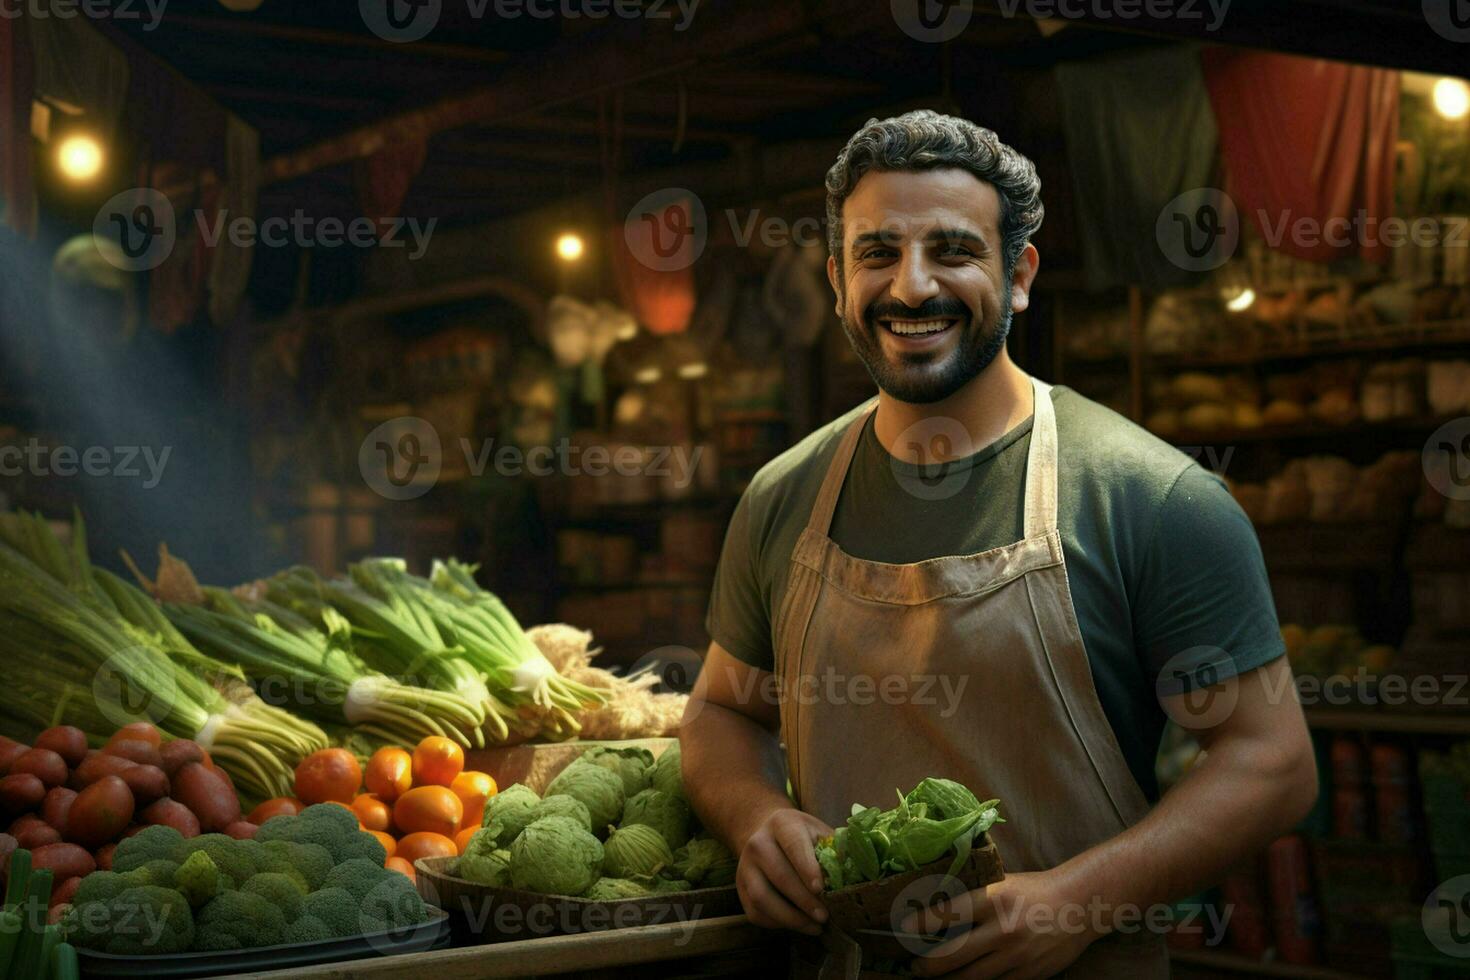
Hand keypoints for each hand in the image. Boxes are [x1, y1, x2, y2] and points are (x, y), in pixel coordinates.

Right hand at [735, 807, 832, 935]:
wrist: (765, 832)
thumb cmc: (801, 836)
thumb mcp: (818, 832)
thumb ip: (834, 850)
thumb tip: (853, 875)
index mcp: (782, 824)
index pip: (794, 845)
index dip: (807, 867)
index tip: (820, 889)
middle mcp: (758, 843)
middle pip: (779, 875)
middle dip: (804, 901)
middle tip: (825, 916)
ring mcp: (745, 866)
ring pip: (762, 897)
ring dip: (790, 917)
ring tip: (814, 926)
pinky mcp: (740, 888)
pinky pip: (756, 912)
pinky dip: (778, 924)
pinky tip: (799, 925)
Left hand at [901, 870, 1098, 979]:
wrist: (1078, 906)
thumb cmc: (1033, 891)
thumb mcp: (1002, 884)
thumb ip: (974, 898)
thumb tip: (934, 908)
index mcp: (994, 899)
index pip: (949, 913)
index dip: (922, 923)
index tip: (904, 928)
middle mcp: (1003, 930)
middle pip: (953, 955)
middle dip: (927, 965)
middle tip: (915, 966)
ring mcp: (1016, 957)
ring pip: (971, 979)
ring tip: (933, 978)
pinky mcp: (1028, 976)